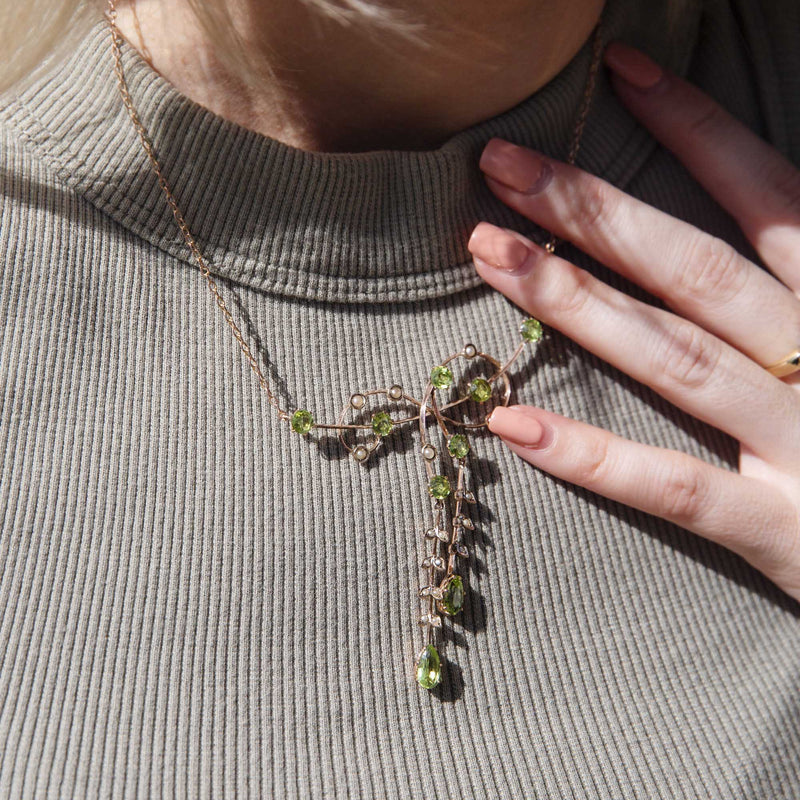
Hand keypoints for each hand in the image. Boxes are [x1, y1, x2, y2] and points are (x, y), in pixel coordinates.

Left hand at [467, 42, 799, 602]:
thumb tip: (762, 215)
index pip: (765, 196)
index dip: (696, 128)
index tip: (619, 74)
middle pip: (693, 268)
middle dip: (595, 211)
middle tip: (502, 166)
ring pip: (673, 358)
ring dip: (575, 303)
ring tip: (491, 255)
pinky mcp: (785, 531)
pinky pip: (678, 491)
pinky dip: (595, 458)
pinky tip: (513, 423)